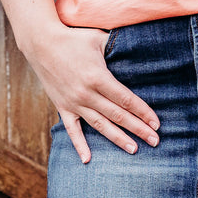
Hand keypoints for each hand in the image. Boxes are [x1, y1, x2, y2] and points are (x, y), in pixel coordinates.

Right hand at [21, 24, 158, 163]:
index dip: (143, 112)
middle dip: (138, 129)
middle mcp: (86, 94)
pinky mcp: (62, 107)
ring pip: (100, 125)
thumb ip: (119, 47)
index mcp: (98, 77)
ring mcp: (73, 103)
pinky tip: (88, 159)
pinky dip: (79, 145)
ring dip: (118, 139)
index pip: (126, 100)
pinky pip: (72, 130)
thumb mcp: (98, 38)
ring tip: (134, 149)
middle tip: (155, 141)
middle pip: (118, 116)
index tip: (156, 123)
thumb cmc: (73, 38)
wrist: (40, 43)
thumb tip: (140, 49)